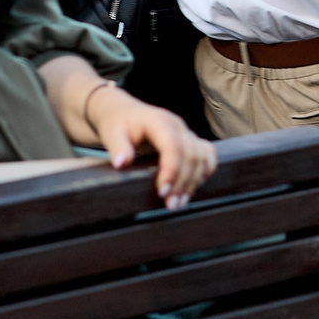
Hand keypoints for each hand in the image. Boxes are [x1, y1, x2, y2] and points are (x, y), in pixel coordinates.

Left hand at [84, 82, 214, 208]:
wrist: (124, 112)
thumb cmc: (118, 124)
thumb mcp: (111, 133)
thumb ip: (118, 148)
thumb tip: (121, 164)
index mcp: (159, 121)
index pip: (173, 146)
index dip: (171, 170)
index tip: (162, 193)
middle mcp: (177, 125)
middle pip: (191, 154)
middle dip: (183, 182)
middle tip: (171, 206)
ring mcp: (186, 132)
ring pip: (202, 156)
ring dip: (194, 181)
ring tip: (180, 202)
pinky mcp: (190, 139)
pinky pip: (207, 153)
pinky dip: (205, 170)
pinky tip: (193, 187)